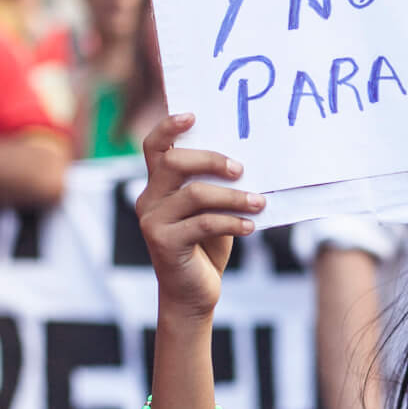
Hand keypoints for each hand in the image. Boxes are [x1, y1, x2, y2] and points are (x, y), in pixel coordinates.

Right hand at [136, 113, 264, 317]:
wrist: (193, 293)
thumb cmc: (207, 245)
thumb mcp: (212, 209)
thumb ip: (215, 185)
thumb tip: (247, 160)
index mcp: (158, 184)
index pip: (154, 146)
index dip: (169, 127)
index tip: (193, 115)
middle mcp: (149, 198)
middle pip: (174, 162)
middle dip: (211, 160)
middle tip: (241, 169)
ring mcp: (153, 221)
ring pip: (194, 194)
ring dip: (232, 196)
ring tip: (258, 202)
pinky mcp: (164, 243)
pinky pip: (203, 223)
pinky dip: (231, 222)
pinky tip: (251, 226)